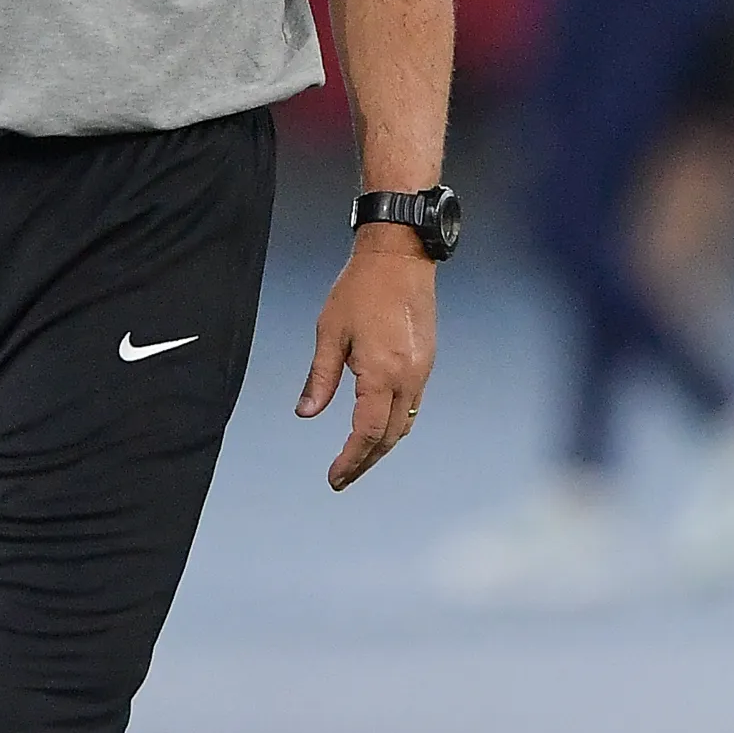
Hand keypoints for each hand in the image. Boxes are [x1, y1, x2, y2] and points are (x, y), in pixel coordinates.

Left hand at [296, 231, 435, 489]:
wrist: (400, 255)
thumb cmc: (361, 287)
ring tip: (358, 458)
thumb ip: (321, 377)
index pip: (367, 432)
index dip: (350, 460)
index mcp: (382, 372)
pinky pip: (412, 405)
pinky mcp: (426, 360)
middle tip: (342, 477)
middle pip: (389, 436)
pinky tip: (377, 425)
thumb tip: (306, 413)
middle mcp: (408, 377)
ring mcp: (422, 370)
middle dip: (365, 461)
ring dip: (382, 446)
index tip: (334, 477)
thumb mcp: (330, 332)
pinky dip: (395, 424)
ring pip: (405, 424)